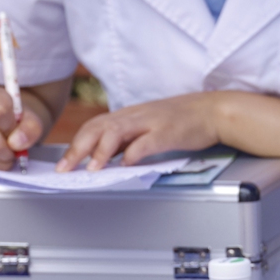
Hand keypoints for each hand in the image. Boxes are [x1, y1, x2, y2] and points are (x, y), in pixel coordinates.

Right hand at [0, 83, 47, 169]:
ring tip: (7, 155)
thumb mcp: (32, 119)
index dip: (10, 127)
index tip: (16, 133)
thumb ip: (31, 128)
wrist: (1, 120)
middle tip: (16, 151)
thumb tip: (17, 144)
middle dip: (10, 153)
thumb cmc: (18, 119)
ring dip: (1, 163)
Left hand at [57, 93, 219, 170]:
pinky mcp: (168, 132)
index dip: (76, 144)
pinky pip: (145, 142)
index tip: (64, 164)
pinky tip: (126, 164)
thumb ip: (129, 139)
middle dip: (78, 149)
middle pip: (98, 127)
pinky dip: (132, 153)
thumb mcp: (151, 126)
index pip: (95, 125)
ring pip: (116, 131)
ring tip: (92, 168)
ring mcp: (151, 122)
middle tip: (66, 169)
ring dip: (101, 150)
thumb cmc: (185, 120)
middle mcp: (136, 115)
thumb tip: (108, 156)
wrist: (214, 110)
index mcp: (131, 114)